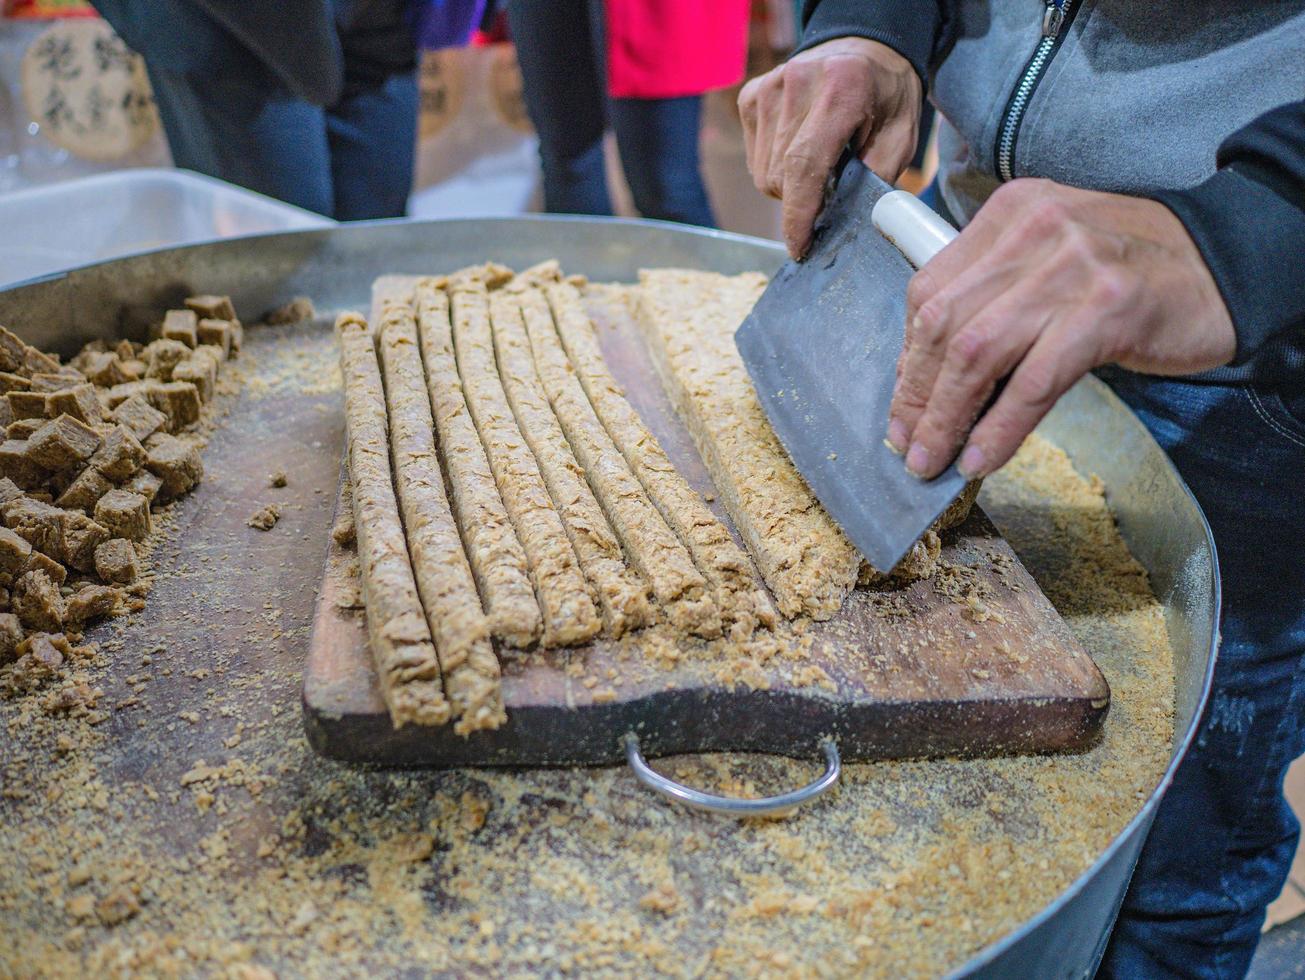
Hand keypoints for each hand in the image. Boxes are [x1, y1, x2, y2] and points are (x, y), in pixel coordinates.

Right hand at [739, 37, 921, 258]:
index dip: (799, 214)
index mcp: (842, 89)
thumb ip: (875, 179)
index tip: (800, 247)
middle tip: (831, 188)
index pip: (805, 164)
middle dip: (802, 199)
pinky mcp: (751, 95)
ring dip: (788, 184)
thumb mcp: (900, 137)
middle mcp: (797, 83)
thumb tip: (846, 224)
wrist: (863, 46)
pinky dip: (775, 165)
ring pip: (763, 172)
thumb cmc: (885, 96)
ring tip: (817, 163)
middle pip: (781, 175)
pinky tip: (798, 148)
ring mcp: (769, 87)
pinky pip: (754, 156)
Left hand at [888, 179, 1236, 478]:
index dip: (906, 356)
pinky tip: (982, 458)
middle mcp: (1034, 229)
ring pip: (977, 353)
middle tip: (906, 444)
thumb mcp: (1050, 261)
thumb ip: (993, 298)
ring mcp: (1072, 265)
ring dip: (947, 417)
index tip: (901, 403)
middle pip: (944, 324)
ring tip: (932, 459)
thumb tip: (927, 376)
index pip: (930, 289)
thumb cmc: (1130, 272)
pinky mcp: (1107, 309)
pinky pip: (1034, 382)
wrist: (1225, 265)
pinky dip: (1000, 428)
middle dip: (916, 395)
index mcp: (1010, 213)